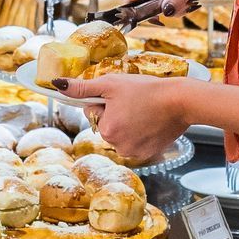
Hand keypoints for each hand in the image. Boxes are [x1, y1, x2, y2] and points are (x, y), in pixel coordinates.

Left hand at [67, 73, 190, 163]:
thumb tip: (57, 84)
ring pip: (120, 134)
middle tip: (133, 102)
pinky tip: (150, 121)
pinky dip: (140, 132)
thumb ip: (83, 87)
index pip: (92, 113)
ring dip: (127, 123)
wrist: (180, 101)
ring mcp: (134, 153)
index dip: (104, 101)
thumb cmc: (146, 90)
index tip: (120, 96)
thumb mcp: (111, 84)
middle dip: (115, 113)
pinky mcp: (148, 154)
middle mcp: (118, 146)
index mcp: (106, 130)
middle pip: (106, 125)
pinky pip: (135, 141)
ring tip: (143, 111)